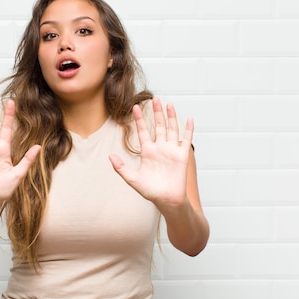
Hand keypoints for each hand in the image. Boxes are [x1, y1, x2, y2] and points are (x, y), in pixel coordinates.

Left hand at [109, 97, 193, 211]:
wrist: (166, 200)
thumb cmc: (150, 191)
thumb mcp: (132, 179)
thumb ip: (121, 168)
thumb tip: (110, 156)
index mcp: (147, 151)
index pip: (143, 131)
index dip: (139, 119)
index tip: (134, 107)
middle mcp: (160, 148)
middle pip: (159, 126)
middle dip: (156, 113)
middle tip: (155, 99)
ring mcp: (171, 150)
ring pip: (172, 129)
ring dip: (171, 117)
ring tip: (169, 104)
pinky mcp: (182, 156)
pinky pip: (186, 140)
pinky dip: (188, 129)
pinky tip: (189, 119)